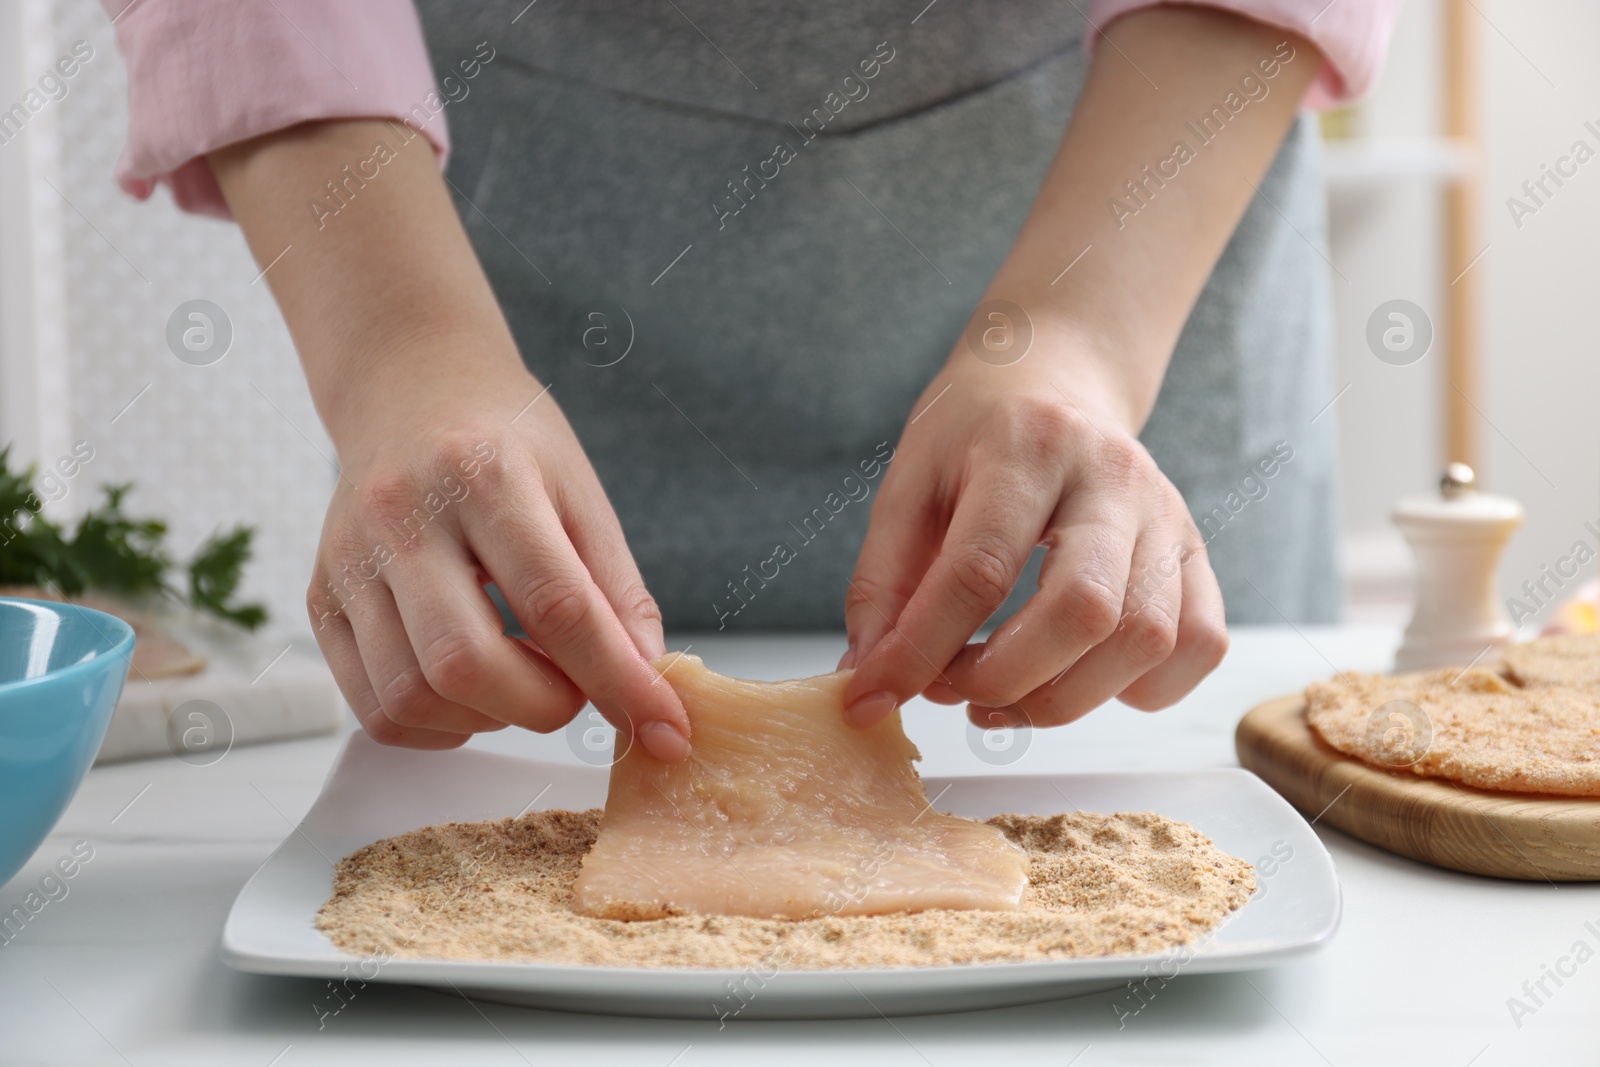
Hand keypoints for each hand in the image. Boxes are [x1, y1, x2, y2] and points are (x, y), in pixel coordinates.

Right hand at [307, 356, 691, 759]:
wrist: (411, 388)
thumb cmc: (507, 442)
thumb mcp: (581, 493)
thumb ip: (617, 592)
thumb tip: (650, 683)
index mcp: (483, 475)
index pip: (556, 604)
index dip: (619, 680)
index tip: (665, 727)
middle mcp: (401, 517)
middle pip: (466, 663)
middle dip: (543, 706)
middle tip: (576, 688)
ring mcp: (349, 561)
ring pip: (411, 696)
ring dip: (489, 719)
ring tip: (523, 679)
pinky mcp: (321, 599)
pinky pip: (374, 707)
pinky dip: (437, 724)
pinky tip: (471, 690)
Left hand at [839, 333, 1226, 728]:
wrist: (1052, 379)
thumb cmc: (973, 437)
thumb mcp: (906, 487)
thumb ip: (882, 584)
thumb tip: (871, 679)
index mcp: (1028, 448)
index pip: (980, 570)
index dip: (922, 650)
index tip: (875, 695)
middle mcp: (1113, 478)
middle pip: (1085, 611)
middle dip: (1007, 680)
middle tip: (952, 688)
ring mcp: (1167, 516)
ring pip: (1146, 640)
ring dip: (1064, 697)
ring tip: (1003, 694)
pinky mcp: (1196, 553)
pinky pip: (1198, 645)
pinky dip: (1141, 689)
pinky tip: (1079, 675)